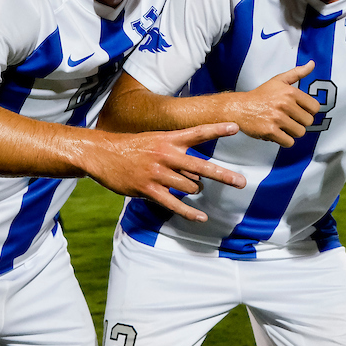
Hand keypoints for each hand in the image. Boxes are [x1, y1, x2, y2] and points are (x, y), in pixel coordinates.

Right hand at [87, 123, 246, 222]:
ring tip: (192, 187)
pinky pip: (174, 204)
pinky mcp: (148, 190)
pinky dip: (189, 212)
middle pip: (201, 166)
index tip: (235, 127)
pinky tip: (201, 217)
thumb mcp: (156, 140)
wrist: (103, 154)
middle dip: (223, 175)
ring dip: (195, 190)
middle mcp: (166, 155)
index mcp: (169, 140)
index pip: (198, 133)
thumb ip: (177, 153)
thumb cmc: (133, 147)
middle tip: (242, 182)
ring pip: (189, 187)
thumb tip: (198, 174)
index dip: (217, 129)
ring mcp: (157, 173)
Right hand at [232, 61, 319, 146]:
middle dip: (300, 122)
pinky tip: (278, 133)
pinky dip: (284, 140)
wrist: (240, 107)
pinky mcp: (270, 131)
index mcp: (290, 91)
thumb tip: (312, 64)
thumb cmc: (261, 95)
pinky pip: (289, 142)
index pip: (315, 108)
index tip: (299, 111)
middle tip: (289, 118)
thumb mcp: (279, 80)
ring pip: (300, 132)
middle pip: (308, 122)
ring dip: (292, 132)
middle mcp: (284, 104)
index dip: (308, 111)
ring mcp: (277, 118)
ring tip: (283, 125)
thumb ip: (297, 73)